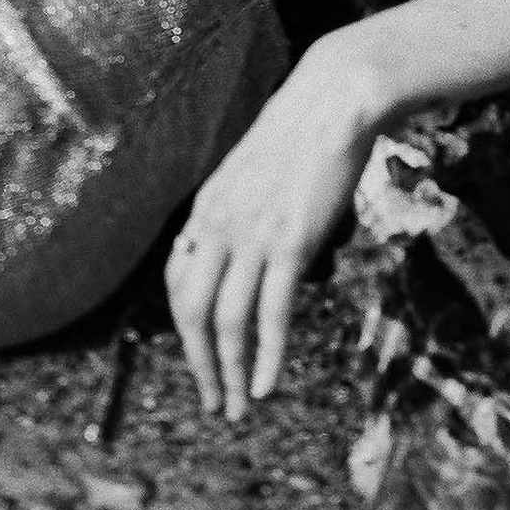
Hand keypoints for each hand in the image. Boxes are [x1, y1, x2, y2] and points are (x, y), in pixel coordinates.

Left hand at [166, 35, 388, 424]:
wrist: (331, 103)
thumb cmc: (301, 138)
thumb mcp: (252, 177)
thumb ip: (241, 216)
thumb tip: (254, 256)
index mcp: (205, 211)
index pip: (178, 283)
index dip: (186, 329)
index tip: (201, 359)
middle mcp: (217, 227)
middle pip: (192, 311)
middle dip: (201, 364)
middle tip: (216, 402)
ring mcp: (252, 236)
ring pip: (227, 321)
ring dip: (231, 372)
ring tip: (239, 406)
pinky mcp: (290, 243)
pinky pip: (271, 313)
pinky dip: (267, 356)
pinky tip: (268, 386)